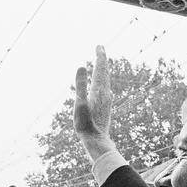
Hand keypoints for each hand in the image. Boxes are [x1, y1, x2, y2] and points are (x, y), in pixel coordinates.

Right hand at [73, 45, 116, 159]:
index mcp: (98, 89)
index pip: (100, 68)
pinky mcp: (106, 106)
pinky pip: (106, 88)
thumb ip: (80, 84)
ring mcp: (107, 100)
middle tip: (100, 48)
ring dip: (103, 70)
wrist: (96, 140)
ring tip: (102, 63)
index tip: (99, 45)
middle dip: (102, 59)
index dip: (100, 56)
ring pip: (106, 80)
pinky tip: (104, 86)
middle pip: (105, 72)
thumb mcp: (79, 103)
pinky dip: (104, 81)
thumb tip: (81, 65)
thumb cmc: (85, 123)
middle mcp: (105, 93)